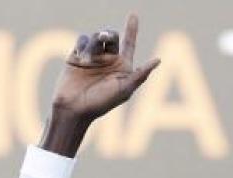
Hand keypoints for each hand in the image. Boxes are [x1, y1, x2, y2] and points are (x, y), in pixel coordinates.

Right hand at [41, 13, 159, 153]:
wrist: (74, 108)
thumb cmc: (102, 103)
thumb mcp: (124, 89)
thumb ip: (140, 74)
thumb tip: (158, 60)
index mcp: (121, 67)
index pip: (129, 44)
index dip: (131, 29)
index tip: (134, 15)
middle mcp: (108, 61)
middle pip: (111, 37)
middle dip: (108, 35)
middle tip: (103, 37)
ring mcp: (92, 58)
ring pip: (95, 37)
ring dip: (93, 44)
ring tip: (88, 60)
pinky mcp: (76, 57)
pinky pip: (81, 40)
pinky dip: (82, 45)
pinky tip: (81, 56)